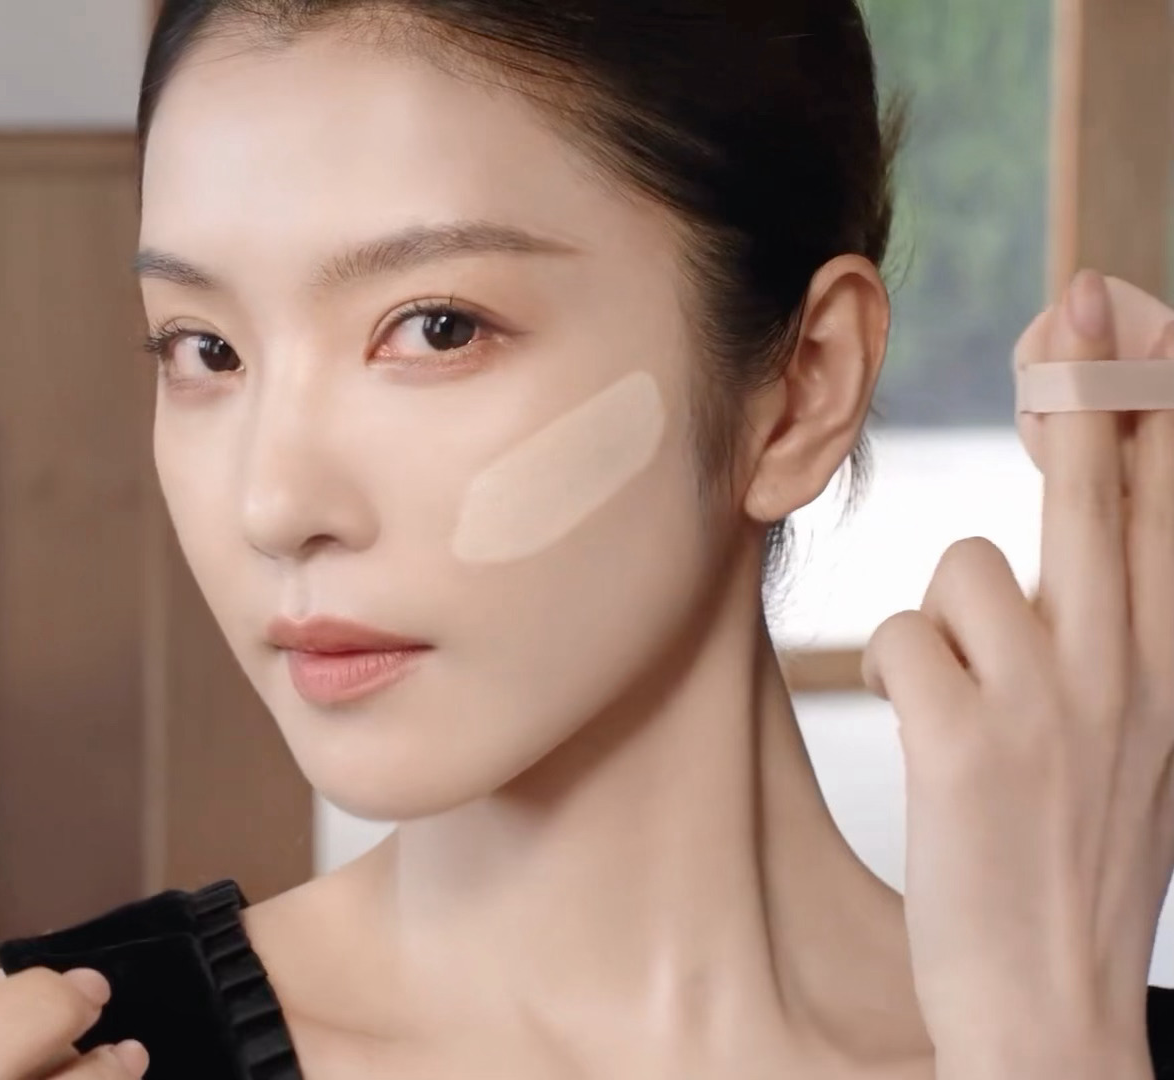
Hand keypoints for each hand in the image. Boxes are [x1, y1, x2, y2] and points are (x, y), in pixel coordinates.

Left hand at [863, 269, 1173, 1079]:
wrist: (1053, 1000)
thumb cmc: (1065, 858)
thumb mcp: (1118, 738)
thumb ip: (1095, 637)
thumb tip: (1030, 556)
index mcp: (1168, 664)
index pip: (1168, 504)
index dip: (1148, 398)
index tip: (1125, 309)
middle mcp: (1128, 664)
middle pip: (1096, 486)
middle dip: (1084, 377)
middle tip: (1074, 295)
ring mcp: (1053, 696)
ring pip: (960, 567)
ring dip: (942, 626)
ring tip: (971, 716)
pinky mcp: (970, 736)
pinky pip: (899, 639)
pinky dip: (896, 678)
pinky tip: (937, 746)